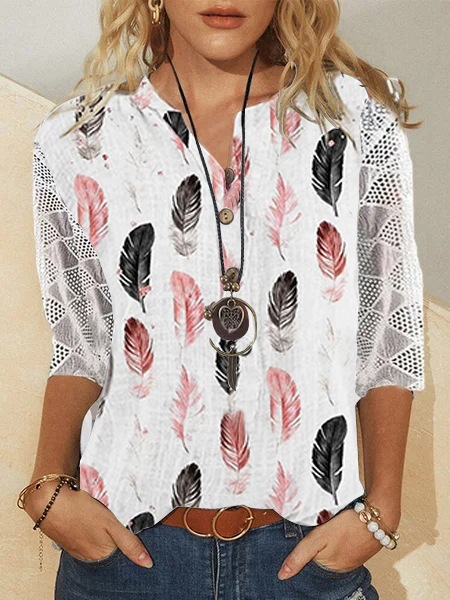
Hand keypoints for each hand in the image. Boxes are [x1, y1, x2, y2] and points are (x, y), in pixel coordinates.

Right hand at [23, 482, 153, 567]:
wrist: (49, 502)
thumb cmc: (80, 511)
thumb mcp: (111, 524)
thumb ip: (129, 543)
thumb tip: (147, 563)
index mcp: (102, 555)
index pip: (124, 555)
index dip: (131, 544)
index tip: (133, 531)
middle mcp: (90, 557)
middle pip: (112, 549)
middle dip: (117, 537)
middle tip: (114, 521)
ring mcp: (79, 550)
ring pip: (100, 543)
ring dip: (104, 533)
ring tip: (102, 519)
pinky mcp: (71, 541)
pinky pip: (88, 538)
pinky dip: (92, 530)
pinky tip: (91, 519)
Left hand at [278, 505, 393, 578]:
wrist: (379, 516)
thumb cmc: (350, 525)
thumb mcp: (319, 538)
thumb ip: (300, 555)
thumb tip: (282, 575)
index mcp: (329, 567)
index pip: (307, 563)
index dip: (300, 551)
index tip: (301, 540)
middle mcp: (340, 568)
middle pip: (318, 557)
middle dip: (314, 545)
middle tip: (316, 529)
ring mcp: (350, 559)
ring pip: (329, 551)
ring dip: (326, 542)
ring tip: (327, 529)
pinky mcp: (358, 550)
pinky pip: (341, 547)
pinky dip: (337, 539)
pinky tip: (338, 530)